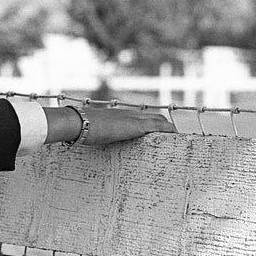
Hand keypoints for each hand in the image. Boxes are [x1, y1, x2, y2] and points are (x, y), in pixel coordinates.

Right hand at [45, 106, 176, 145]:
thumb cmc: (77, 128)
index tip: (160, 131)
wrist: (75, 122)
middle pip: (153, 116)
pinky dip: (169, 130)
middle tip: (175, 136)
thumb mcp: (89, 132)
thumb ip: (93, 134)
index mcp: (117, 116)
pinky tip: (176, 137)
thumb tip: (84, 141)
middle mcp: (127, 114)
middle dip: (165, 125)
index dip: (152, 123)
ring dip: (169, 128)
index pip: (140, 117)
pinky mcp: (134, 126)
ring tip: (180, 139)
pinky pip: (158, 126)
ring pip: (158, 120)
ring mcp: (131, 119)